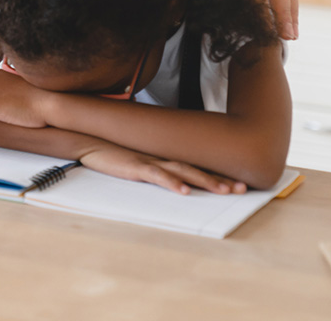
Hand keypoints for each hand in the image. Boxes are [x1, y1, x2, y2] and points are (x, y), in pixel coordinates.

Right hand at [78, 145, 246, 195]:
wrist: (88, 140)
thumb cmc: (112, 150)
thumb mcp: (137, 157)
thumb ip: (154, 164)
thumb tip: (170, 173)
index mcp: (163, 156)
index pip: (195, 166)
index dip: (217, 174)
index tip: (238, 182)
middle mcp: (161, 157)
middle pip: (196, 168)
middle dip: (220, 179)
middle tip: (242, 188)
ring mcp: (149, 160)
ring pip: (183, 171)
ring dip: (205, 180)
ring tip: (224, 190)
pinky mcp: (135, 166)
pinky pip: (157, 175)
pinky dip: (171, 183)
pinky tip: (184, 191)